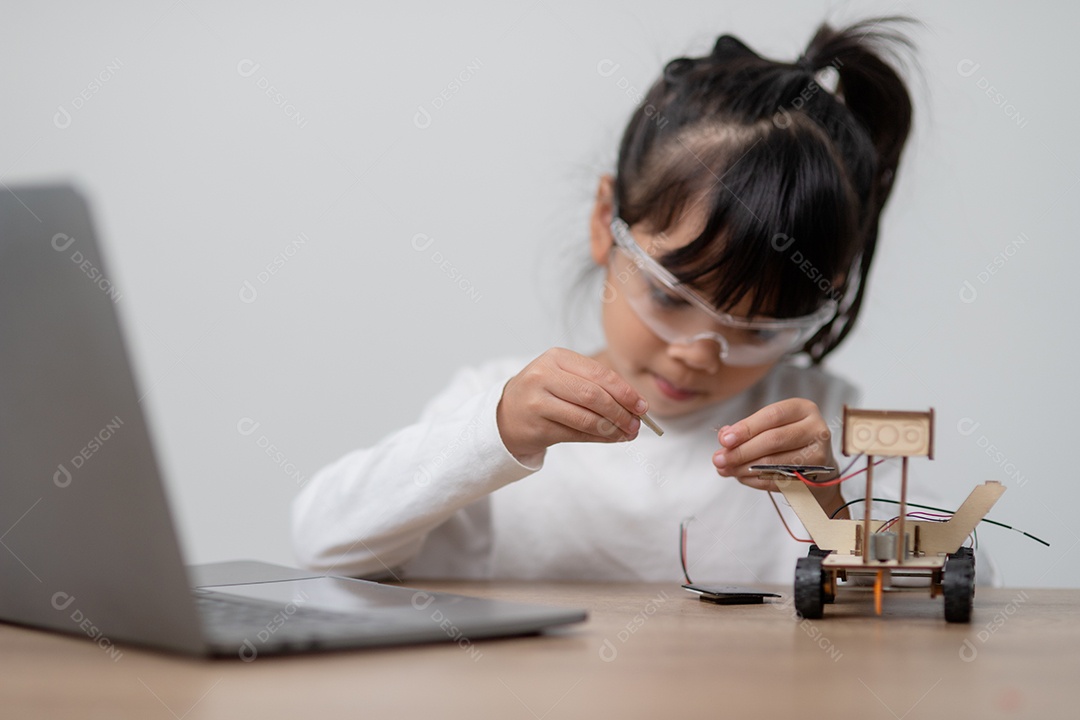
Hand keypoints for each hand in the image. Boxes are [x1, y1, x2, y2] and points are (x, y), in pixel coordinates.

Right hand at [497, 348, 646, 460]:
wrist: (506, 414)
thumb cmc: (544, 393)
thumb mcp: (565, 377)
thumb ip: (596, 385)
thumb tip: (635, 406)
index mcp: (556, 357)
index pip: (599, 374)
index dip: (624, 391)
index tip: (642, 405)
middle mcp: (544, 376)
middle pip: (593, 395)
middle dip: (621, 411)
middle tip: (637, 423)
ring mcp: (538, 402)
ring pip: (586, 417)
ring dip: (612, 428)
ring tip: (627, 433)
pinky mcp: (537, 427)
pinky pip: (576, 434)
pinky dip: (599, 438)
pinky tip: (611, 438)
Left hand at [712, 398, 843, 512]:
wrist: (818, 468)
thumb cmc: (789, 441)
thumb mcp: (771, 426)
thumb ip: (747, 429)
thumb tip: (724, 436)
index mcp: (803, 409)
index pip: (772, 416)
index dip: (746, 428)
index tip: (724, 440)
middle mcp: (815, 429)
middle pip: (773, 440)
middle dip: (741, 451)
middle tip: (719, 459)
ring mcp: (818, 455)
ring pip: (775, 462)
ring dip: (744, 468)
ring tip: (726, 469)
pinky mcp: (813, 478)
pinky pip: (777, 480)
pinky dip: (755, 480)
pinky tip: (741, 477)